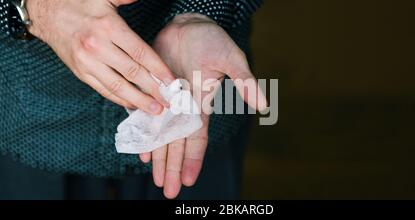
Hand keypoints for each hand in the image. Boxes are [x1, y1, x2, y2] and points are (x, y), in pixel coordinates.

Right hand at [26, 0, 174, 113]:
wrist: (47, 13)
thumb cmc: (80, 5)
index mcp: (109, 27)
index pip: (141, 53)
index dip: (159, 69)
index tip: (172, 81)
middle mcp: (98, 46)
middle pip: (133, 73)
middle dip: (154, 89)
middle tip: (169, 101)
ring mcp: (88, 62)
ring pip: (118, 86)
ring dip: (139, 100)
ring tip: (155, 109)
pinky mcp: (80, 72)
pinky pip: (104, 90)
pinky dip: (120, 99)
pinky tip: (134, 104)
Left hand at [140, 13, 267, 198]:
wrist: (188, 25)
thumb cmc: (212, 40)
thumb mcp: (231, 59)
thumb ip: (245, 82)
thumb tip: (264, 105)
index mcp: (200, 104)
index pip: (196, 138)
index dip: (193, 160)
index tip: (188, 180)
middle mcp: (183, 108)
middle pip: (177, 144)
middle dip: (173, 168)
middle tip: (168, 192)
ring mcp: (167, 101)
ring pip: (161, 136)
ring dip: (160, 159)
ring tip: (157, 180)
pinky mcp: (153, 91)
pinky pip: (146, 118)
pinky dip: (144, 135)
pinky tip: (143, 152)